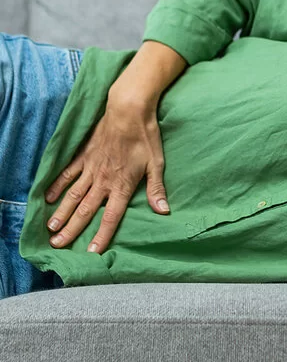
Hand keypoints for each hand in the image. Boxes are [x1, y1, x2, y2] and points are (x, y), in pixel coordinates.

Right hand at [44, 95, 169, 253]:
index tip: (91, 252)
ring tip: (51, 228)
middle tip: (58, 245)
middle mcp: (104, 180)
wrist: (128, 109)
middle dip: (72, 229)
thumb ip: (156, 189)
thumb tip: (164, 211)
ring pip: (73, 195)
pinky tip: (49, 197)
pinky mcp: (83, 155)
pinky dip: (57, 186)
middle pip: (86, 210)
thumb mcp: (156, 164)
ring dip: (62, 212)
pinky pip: (67, 173)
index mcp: (122, 185)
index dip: (102, 235)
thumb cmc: (146, 136)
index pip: (111, 216)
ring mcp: (91, 167)